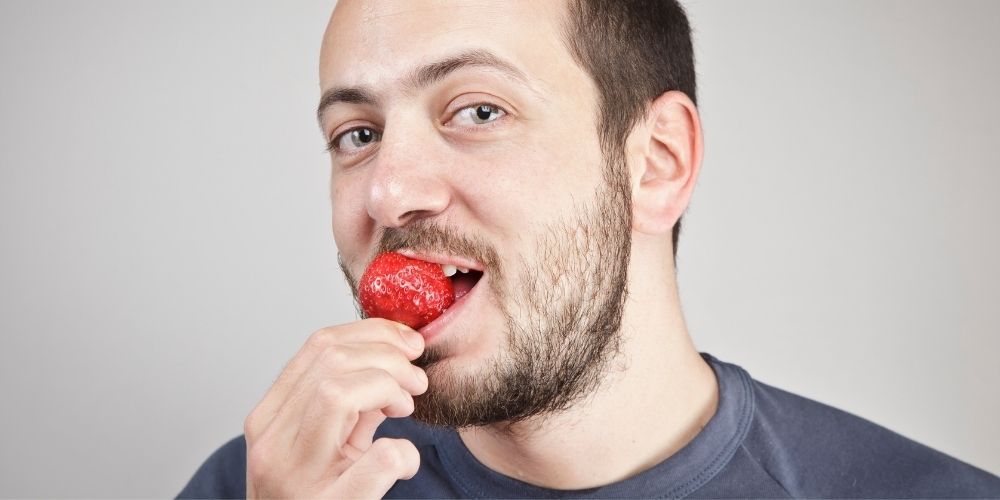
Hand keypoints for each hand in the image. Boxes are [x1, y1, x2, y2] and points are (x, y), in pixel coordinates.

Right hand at [243, 318, 427, 498]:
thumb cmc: (310, 499)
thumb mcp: (321, 444)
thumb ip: (348, 405)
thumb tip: (394, 358)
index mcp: (268, 419)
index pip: (317, 347)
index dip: (371, 333)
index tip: (407, 343)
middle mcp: (273, 443)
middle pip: (331, 362)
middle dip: (387, 357)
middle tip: (416, 378)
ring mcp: (296, 476)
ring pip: (338, 393)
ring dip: (390, 388)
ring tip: (408, 407)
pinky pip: (376, 461)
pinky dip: (401, 451)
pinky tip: (405, 458)